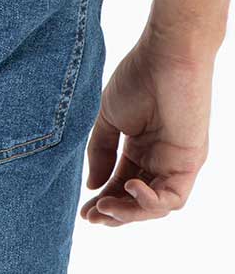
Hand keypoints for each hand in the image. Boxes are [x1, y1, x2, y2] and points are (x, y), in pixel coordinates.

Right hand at [80, 30, 210, 226]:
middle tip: (91, 218)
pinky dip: (150, 202)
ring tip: (105, 208)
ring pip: (155, 207)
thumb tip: (92, 186)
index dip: (103, 202)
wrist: (166, 56)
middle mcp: (160, 159)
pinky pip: (173, 197)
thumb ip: (100, 152)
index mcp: (141, 148)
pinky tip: (129, 189)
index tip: (83, 212)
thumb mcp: (108, 119)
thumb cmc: (137, 78)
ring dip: (129, 213)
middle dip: (114, 214)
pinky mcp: (191, 163)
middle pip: (136, 201)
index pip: (120, 184)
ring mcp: (176, 163)